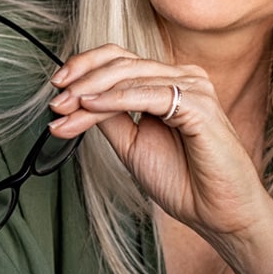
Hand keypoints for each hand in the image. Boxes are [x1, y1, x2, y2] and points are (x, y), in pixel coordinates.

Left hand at [45, 45, 272, 245]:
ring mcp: (194, 87)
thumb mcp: (133, 144)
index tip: (56, 89)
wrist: (217, 213)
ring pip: (130, 76)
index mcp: (170, 83)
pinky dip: (116, 98)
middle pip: (121, 62)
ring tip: (65, 108)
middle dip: (81, 80)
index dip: (84, 68)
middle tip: (55, 102)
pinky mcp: (199, 104)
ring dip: (90, 91)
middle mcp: (184, 78)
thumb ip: (111, 118)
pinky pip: (149, 94)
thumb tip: (77, 99)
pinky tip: (91, 106)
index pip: (121, 60)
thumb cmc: (184, 181)